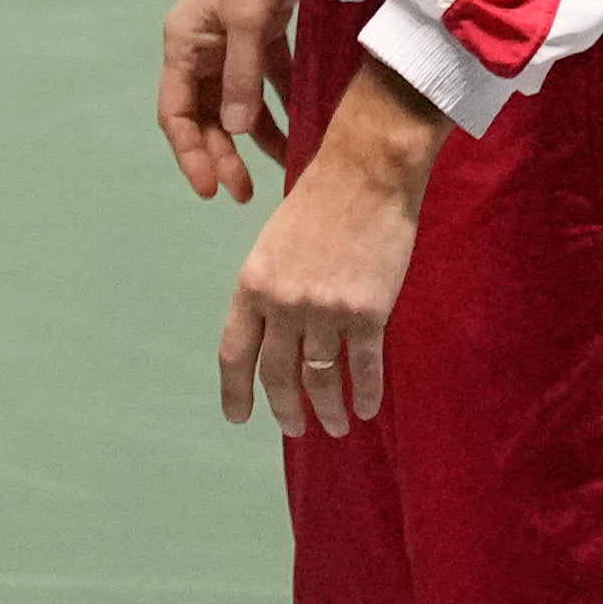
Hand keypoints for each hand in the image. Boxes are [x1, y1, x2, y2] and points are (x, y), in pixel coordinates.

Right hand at [157, 0, 294, 203]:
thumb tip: (234, 131)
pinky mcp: (258, 33)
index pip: (176, 113)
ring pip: (235, 102)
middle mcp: (200, 48)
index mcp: (184, 45)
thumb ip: (241, 78)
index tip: (210, 188)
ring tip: (280, 168)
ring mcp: (229, 41)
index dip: (190, 153)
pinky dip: (278, 105)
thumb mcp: (248, 23)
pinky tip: (299, 129)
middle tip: (243, 192)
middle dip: (222, 155)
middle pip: (204, 114)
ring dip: (253, 137)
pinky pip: (263, 81)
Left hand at [217, 55, 441, 434]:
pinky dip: (366, 392)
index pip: (234, 353)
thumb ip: (269, 290)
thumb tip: (274, 334)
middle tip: (293, 430)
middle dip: (285, 409)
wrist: (366, 174)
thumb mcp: (272, 245)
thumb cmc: (318, 202)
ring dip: (328, 409)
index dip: (235, 391)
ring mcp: (326, 311)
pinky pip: (365, 366)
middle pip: (278, 374)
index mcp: (251, 286)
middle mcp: (283, 304)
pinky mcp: (368, 312)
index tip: (238, 417)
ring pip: (321, 378)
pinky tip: (367, 409)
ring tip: (335, 427)